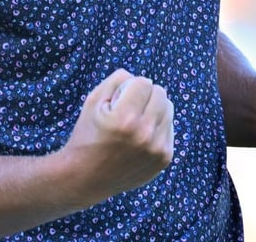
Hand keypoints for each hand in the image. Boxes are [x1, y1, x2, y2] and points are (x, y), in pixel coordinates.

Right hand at [57, 69, 174, 204]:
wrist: (85, 179)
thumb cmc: (86, 136)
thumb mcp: (92, 102)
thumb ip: (115, 81)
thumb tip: (136, 76)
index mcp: (125, 118)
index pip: (144, 82)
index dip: (131, 86)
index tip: (121, 97)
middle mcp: (144, 134)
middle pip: (161, 94)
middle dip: (146, 95)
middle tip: (131, 106)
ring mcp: (157, 149)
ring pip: (169, 110)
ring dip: (154, 110)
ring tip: (136, 121)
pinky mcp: (164, 159)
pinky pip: (169, 129)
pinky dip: (158, 128)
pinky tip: (141, 137)